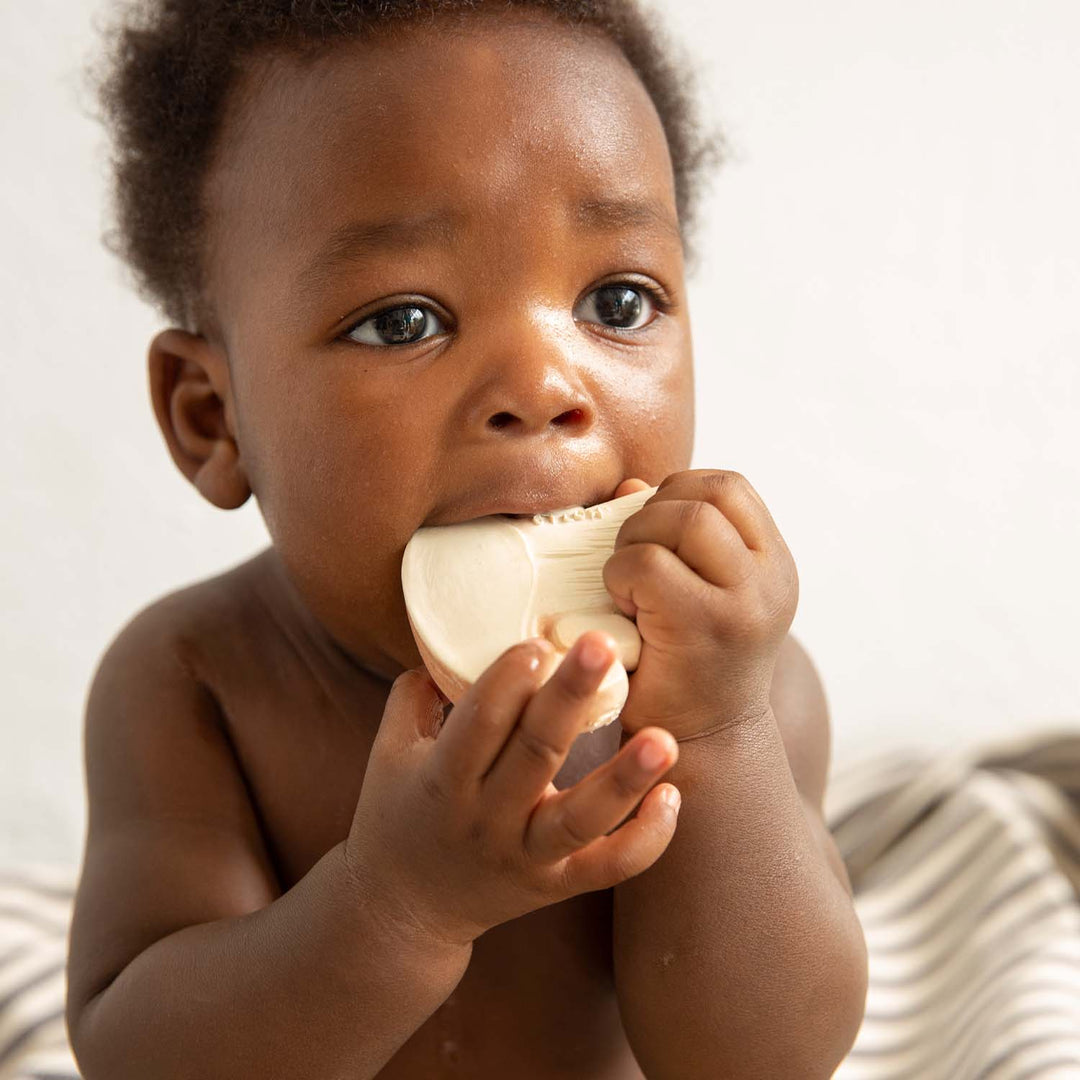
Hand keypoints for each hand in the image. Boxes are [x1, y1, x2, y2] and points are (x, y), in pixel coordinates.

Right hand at [342, 633, 679, 949]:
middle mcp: (486, 819)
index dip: (506, 683)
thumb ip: (416, 693)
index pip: (478, 725)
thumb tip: (455, 635)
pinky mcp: (557, 884)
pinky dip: (645, 839)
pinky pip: (609, 868)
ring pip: (581, 820)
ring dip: (624, 778)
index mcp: (442, 781)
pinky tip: (672, 796)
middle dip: (568, 698)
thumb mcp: (388, 751)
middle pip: (535, 755)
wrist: (403, 910)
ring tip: (664, 738)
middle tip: (600, 644)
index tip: (537, 643)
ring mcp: (525, 856)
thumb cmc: (397, 813)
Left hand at [606, 470, 798, 740]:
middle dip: (652, 515)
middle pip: (706, 494)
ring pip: (682, 520)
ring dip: (635, 542)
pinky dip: (619, 575)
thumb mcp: (693, 594)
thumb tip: (630, 486)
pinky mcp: (706, 626)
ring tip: (629, 585)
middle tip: (633, 562)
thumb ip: (672, 538)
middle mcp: (771, 580)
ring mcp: (744, 603)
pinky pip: (647, 564)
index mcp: (773, 564)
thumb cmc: (684, 667)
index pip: (729, 487)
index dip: (678, 493)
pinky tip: (623, 609)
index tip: (653, 537)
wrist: (699, 750)